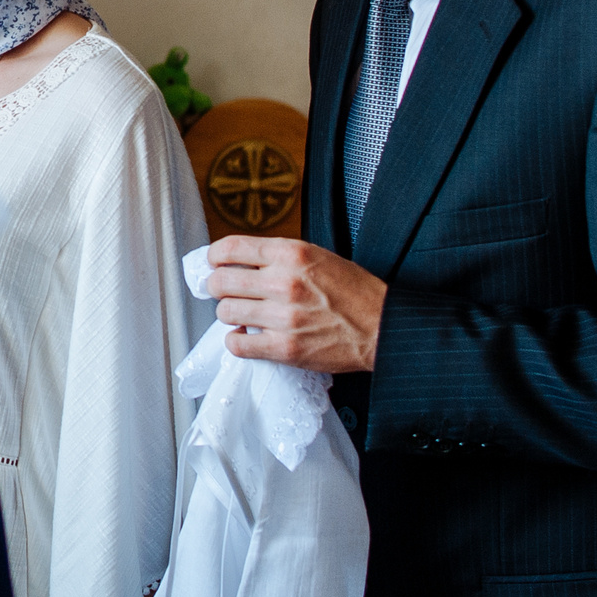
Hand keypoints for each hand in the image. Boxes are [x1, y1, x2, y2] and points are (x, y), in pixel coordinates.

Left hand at [208, 235, 384, 372]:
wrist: (383, 327)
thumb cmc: (354, 292)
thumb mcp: (319, 256)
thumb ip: (280, 257)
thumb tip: (242, 262)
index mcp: (292, 253)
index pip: (231, 248)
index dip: (214, 256)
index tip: (213, 262)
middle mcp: (284, 282)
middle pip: (220, 281)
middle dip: (216, 286)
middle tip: (223, 292)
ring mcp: (284, 317)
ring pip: (226, 312)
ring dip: (229, 314)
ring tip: (242, 315)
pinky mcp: (286, 348)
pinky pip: (238, 344)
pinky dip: (236, 340)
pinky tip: (247, 336)